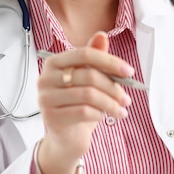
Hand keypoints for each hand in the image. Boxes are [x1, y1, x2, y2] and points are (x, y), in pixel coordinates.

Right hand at [35, 31, 132, 173]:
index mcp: (54, 63)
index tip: (129, 72)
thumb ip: (94, 58)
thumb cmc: (78, 105)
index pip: (85, 54)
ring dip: (110, 103)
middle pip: (89, 75)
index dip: (109, 61)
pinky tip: (104, 117)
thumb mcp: (88, 80)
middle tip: (127, 99)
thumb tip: (101, 35)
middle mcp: (45, 78)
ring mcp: (45, 98)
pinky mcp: (51, 117)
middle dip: (113, 87)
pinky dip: (99, 114)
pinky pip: (84, 112)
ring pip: (88, 95)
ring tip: (121, 110)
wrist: (66, 138)